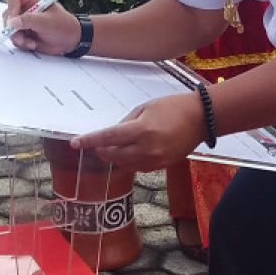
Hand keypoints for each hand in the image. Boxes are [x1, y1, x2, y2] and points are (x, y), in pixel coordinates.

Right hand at [4, 0, 80, 54]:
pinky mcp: (24, 33)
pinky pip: (15, 38)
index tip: (14, 21)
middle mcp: (26, 8)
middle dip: (12, 27)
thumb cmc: (63, 26)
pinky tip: (33, 44)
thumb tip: (11, 22)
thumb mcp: (46, 22)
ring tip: (30, 43)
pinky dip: (22, 43)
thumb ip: (28, 20)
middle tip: (21, 36)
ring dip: (18, 38)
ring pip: (9, 28)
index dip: (12, 7)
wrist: (71, 41)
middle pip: (8, 13)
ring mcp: (24, 21)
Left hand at [71, 92, 206, 170]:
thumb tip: (111, 136)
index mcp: (142, 130)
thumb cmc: (172, 107)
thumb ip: (126, 123)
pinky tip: (134, 150)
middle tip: (101, 142)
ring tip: (120, 144)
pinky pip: (137, 167)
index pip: (108, 138)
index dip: (89, 141)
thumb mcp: (145, 108)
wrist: (201, 119)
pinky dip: (130, 160)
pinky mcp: (161, 166)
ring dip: (116, 156)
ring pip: (123, 164)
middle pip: (113, 155)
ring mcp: (154, 160)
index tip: (74, 143)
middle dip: (103, 149)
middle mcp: (146, 148)